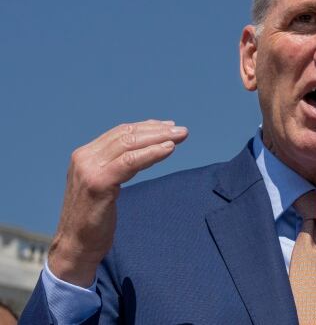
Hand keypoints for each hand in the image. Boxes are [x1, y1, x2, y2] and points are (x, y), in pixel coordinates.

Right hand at [48, 120, 187, 286]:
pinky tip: (168, 150)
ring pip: (130, 144)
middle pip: (127, 135)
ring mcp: (89, 170)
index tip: (168, 126)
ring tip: (180, 137)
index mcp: (85, 155)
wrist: (76, 247)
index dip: (146, 127)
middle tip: (181, 131)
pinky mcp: (98, 183)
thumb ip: (115, 166)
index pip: (120, 133)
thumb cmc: (94, 220)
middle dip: (157, 130)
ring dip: (158, 138)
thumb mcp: (103, 185)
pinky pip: (130, 162)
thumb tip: (142, 150)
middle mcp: (84, 158)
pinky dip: (151, 153)